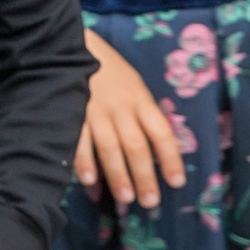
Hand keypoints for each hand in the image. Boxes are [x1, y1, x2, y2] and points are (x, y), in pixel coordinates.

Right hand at [75, 28, 185, 209]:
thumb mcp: (135, 85)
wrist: (73, 47)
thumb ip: (144, 113)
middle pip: (136, 145)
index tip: (177, 182)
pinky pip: (79, 140)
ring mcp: (95, 110)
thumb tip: (158, 147)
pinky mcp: (72, 111)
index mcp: (140, 99)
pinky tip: (89, 181)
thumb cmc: (110, 71)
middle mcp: (120, 107)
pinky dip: (84, 161)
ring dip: (118, 174)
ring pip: (109, 147)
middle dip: (144, 175)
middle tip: (150, 202)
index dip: (170, 158)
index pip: (161, 132)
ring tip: (126, 198)